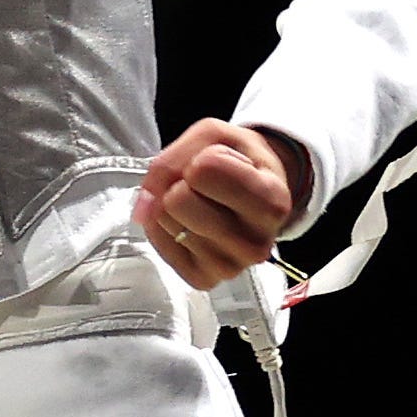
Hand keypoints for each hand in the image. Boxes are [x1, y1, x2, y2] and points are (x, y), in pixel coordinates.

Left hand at [133, 118, 311, 289]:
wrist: (256, 190)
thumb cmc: (238, 160)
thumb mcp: (214, 136)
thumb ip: (173, 159)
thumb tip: (144, 205)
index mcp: (272, 201)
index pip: (203, 170)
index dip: (202, 158)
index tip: (219, 162)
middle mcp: (257, 243)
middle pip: (178, 200)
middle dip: (181, 183)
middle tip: (205, 185)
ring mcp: (231, 267)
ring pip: (165, 221)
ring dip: (171, 204)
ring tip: (202, 203)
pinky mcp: (205, 279)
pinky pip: (159, 245)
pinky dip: (162, 227)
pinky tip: (187, 222)